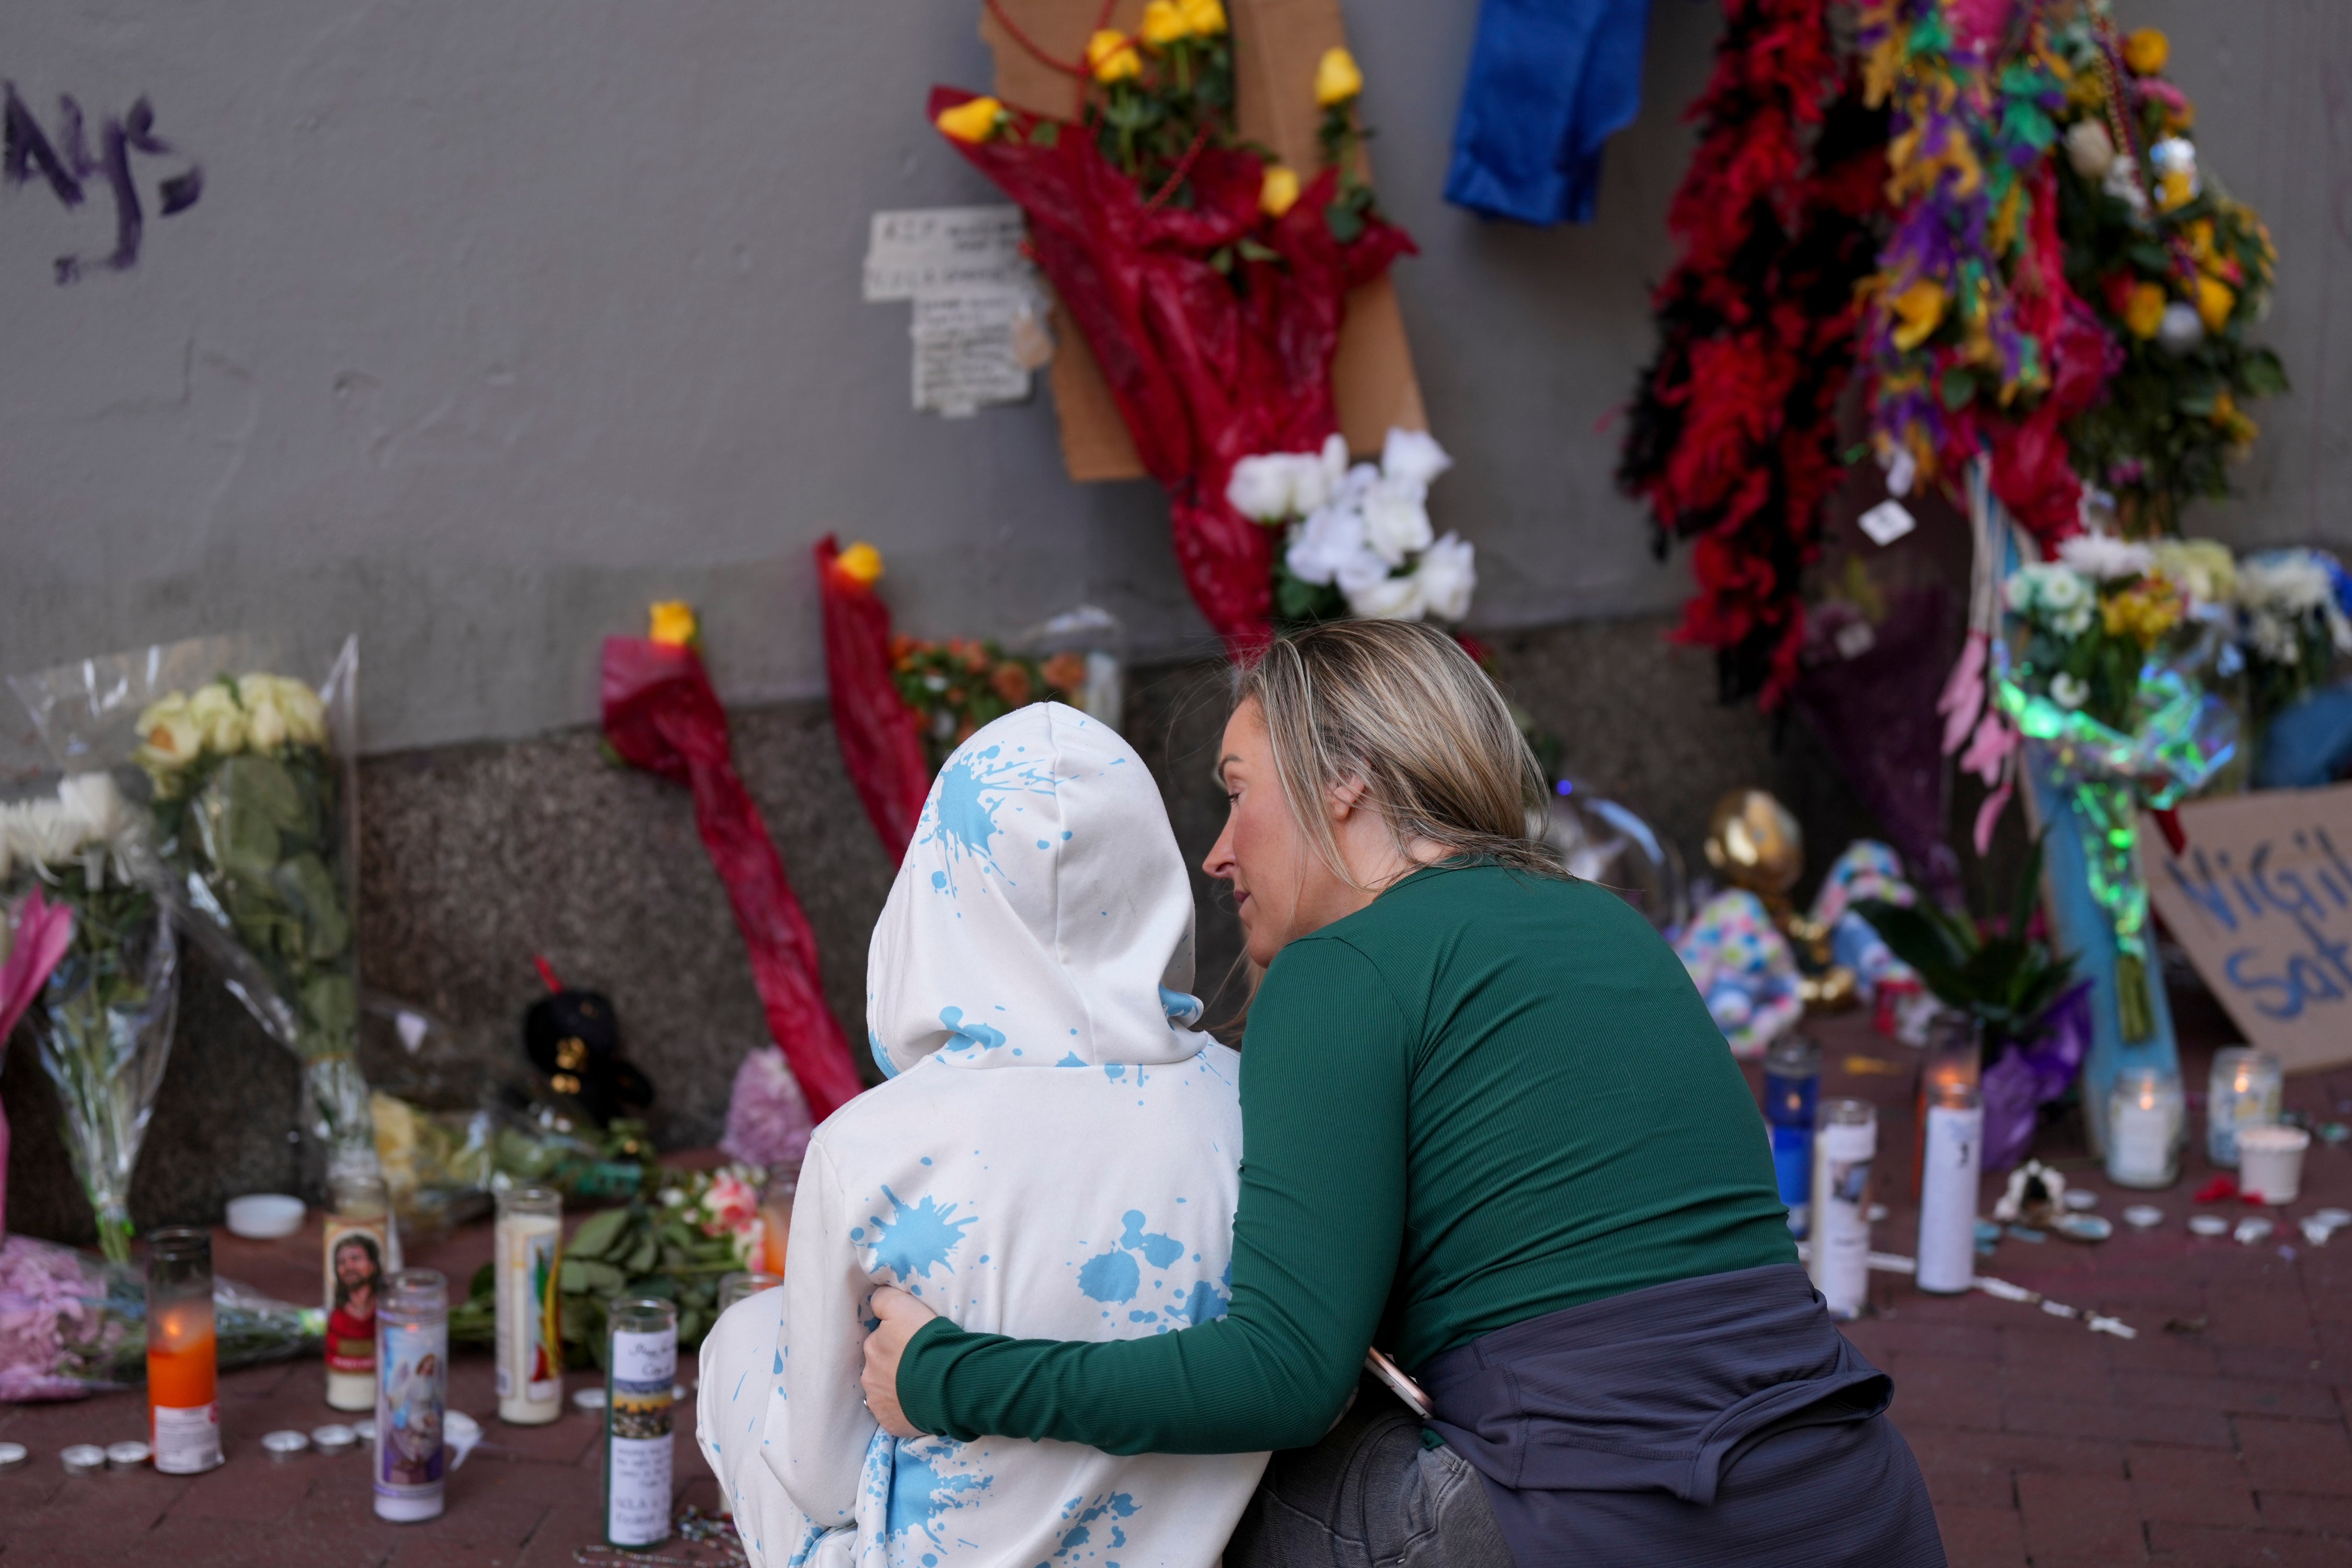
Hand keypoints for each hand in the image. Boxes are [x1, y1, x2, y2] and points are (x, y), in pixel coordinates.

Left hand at [861, 1285, 936, 1438]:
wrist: (950, 1384)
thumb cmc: (932, 1342)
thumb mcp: (906, 1307)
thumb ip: (885, 1300)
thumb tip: (874, 1301)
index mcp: (873, 1344)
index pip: (879, 1336)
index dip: (896, 1337)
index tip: (911, 1340)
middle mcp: (869, 1371)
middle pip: (879, 1363)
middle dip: (893, 1363)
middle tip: (920, 1363)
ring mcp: (877, 1400)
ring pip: (883, 1389)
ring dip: (895, 1386)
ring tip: (921, 1385)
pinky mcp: (888, 1421)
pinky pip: (891, 1413)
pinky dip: (901, 1409)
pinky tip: (918, 1403)